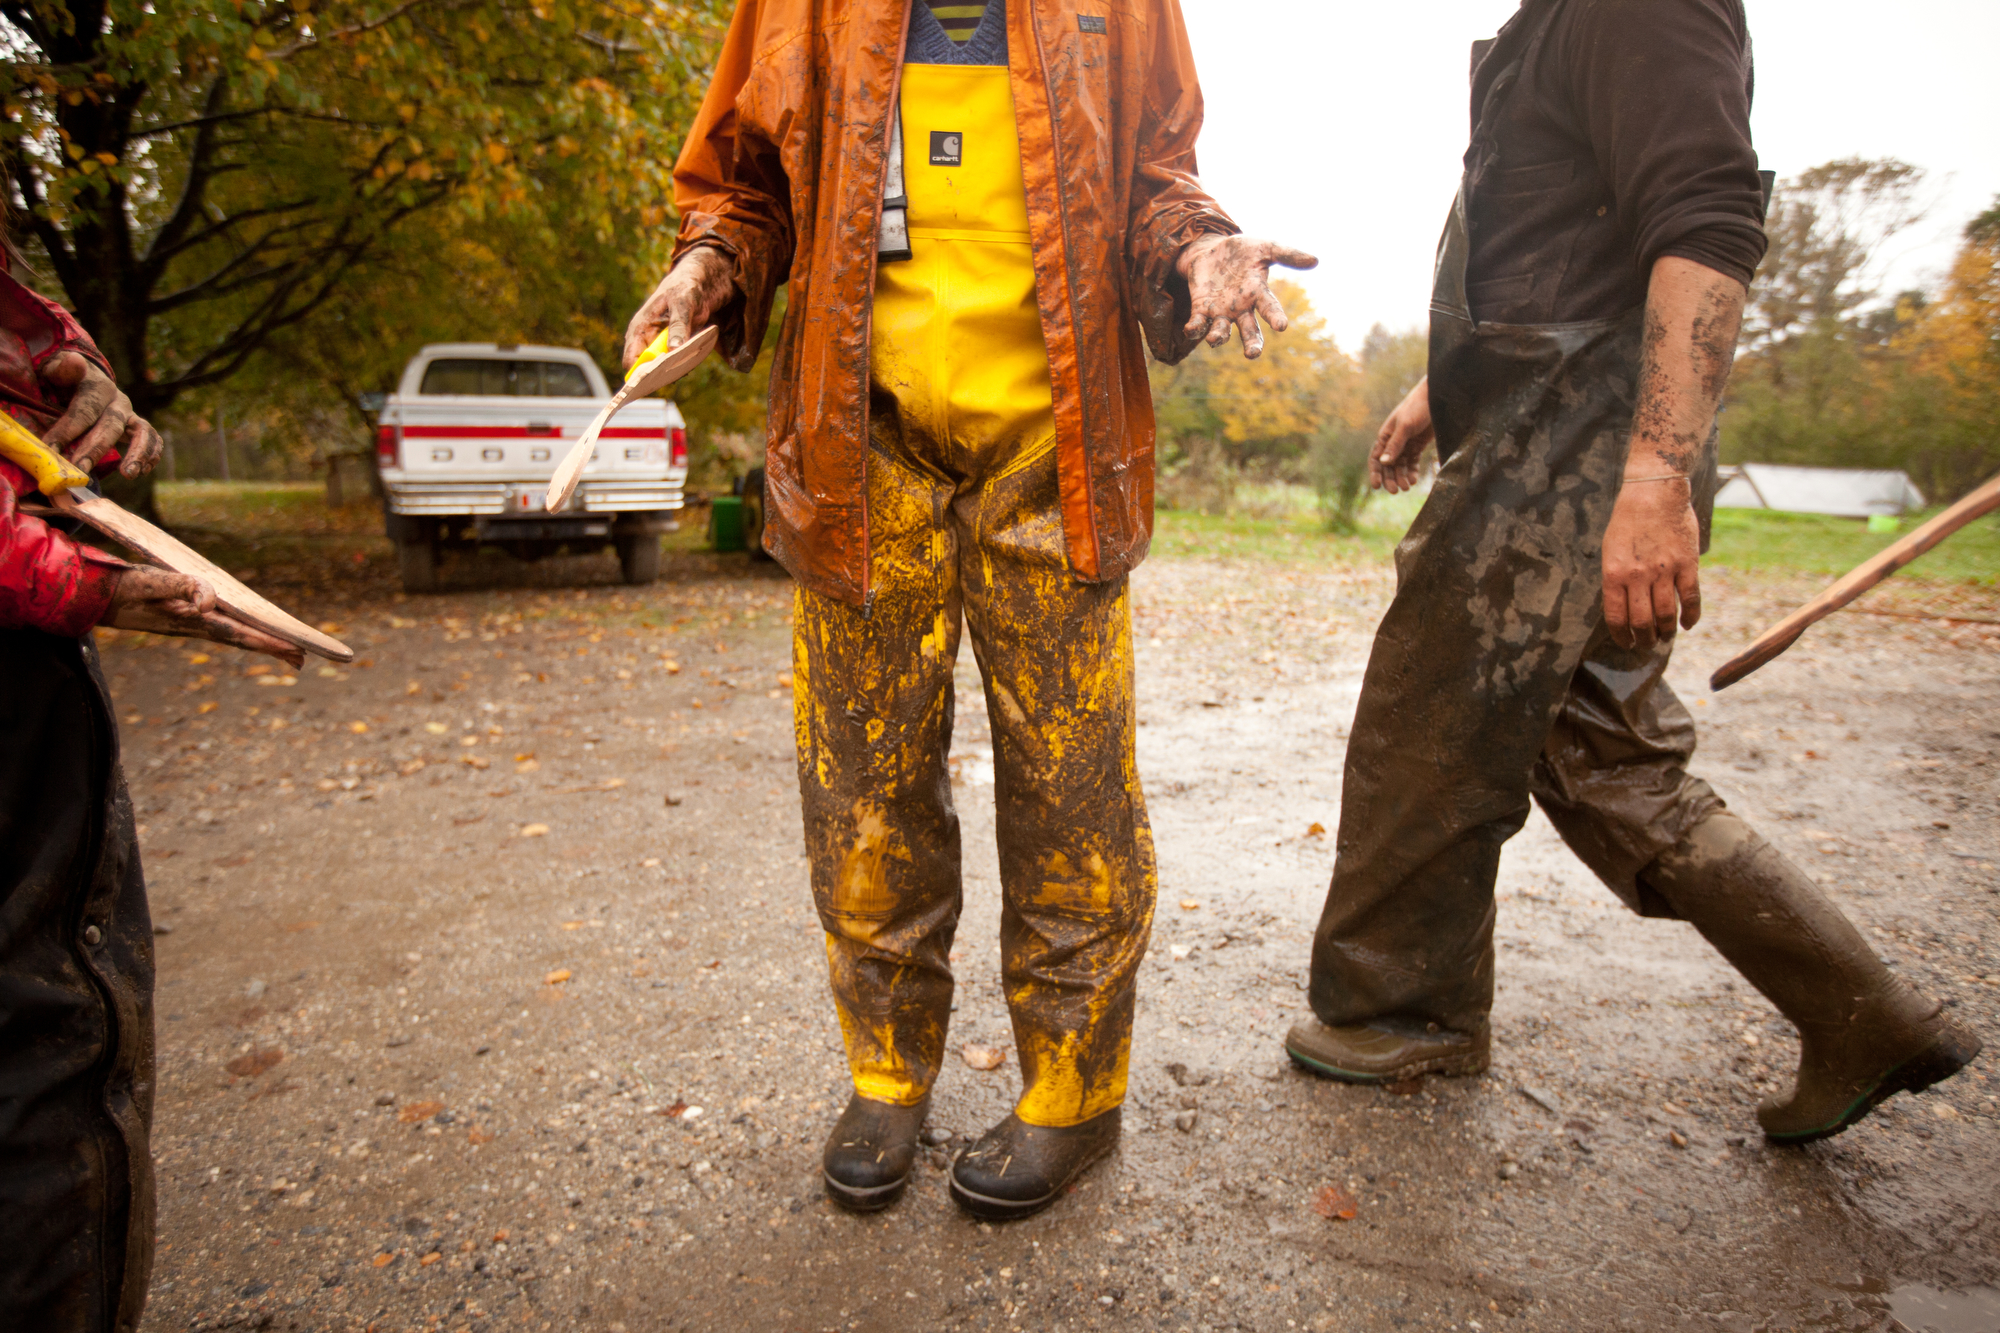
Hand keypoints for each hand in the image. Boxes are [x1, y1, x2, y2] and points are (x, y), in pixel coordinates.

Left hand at [39, 351, 163, 477]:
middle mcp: (119, 400)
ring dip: (137, 454)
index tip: (51, 448)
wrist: (85, 379)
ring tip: (128, 474)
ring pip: (142, 433)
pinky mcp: (137, 427)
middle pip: (111, 425)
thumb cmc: (64, 380)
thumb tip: (76, 361)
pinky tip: (140, 471)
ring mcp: (131, 414)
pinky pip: (152, 441)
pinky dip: (150, 456)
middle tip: (81, 469)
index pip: (85, 409)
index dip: (67, 429)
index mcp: (98, 386)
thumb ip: (62, 369)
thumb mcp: (56, 370)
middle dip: (95, 449)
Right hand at [101, 567, 303, 665]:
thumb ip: (179, 587)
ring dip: (259, 642)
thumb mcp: (151, 582)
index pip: (241, 634)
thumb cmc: (124, 587)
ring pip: (234, 635)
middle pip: (243, 640)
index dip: (269, 642)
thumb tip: (207, 602)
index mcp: (194, 622)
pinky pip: (221, 627)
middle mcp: (197, 626)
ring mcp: (190, 624)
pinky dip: (241, 631)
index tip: (296, 650)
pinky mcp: (184, 618)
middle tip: (302, 659)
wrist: (95, 596)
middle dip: (272, 648)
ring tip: (285, 650)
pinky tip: (248, 631)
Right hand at [623, 246, 735, 368]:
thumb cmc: (685, 288)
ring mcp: (662, 346)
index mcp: (640, 329)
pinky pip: (679, 365)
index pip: (631, 360)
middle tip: (677, 371)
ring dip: (677, 368)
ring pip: (665, 370)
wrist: (700, 283)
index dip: (639, 374)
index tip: (654, 379)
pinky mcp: (676, 349)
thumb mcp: (683, 304)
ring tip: (689, 358)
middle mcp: (648, 341)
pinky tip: (694, 355)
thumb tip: (672, 351)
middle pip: (648, 370)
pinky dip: (687, 363)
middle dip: (661, 374)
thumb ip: (679, 327)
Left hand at [1177, 235, 1317, 357]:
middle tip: (1252, 354)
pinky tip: (1191, 330)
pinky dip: (1195, 328)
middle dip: (1251, 343)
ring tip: (1214, 340)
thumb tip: (1315, 260)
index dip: (1275, 316)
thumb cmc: (1242, 251)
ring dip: (1218, 337)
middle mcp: (1241, 308)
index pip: (1270, 308)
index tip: (1282, 326)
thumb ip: (1287, 254)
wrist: (1212, 250)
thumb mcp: (1265, 247)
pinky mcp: (1201, 309)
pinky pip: (1198, 323)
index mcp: (1258, 293)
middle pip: (1250, 331)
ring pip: (1222, 331)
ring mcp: (1221, 311)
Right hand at [1370, 377, 1433, 493]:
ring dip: (1401, 477)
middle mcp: (1394, 441)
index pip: (1376, 457)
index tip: (1376, 486)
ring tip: (1407, 487)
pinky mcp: (1418, 445)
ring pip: (1400, 466)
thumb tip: (1383, 462)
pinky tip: (1414, 480)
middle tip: (1395, 491)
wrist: (1437, 398)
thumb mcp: (1405, 426)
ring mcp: (1406, 444)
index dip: (1375, 472)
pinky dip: (1412, 471)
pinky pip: (1412, 462)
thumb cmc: (1418, 407)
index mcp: (1386, 435)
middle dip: (1390, 478)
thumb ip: (1395, 444)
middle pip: (1388, 465)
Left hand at [1600, 479, 1701, 648]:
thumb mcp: (1610, 550)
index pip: (1616, 617)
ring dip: (1665, 632)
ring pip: (1666, 615)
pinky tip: (1687, 625)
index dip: (1621, 636)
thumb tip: (1622, 608)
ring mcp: (1664, 571)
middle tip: (1647, 644)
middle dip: (1644, 639)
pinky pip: (1691, 598)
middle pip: (1642, 622)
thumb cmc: (1628, 521)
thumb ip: (1616, 579)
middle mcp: (1638, 576)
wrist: (1654, 492)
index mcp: (1614, 573)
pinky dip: (1690, 616)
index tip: (1626, 643)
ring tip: (1664, 638)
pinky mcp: (1687, 564)